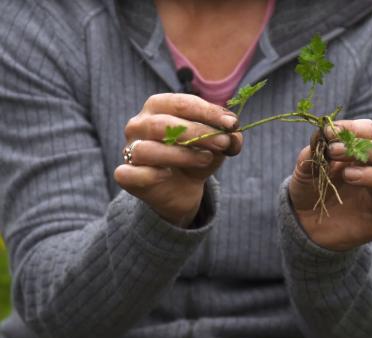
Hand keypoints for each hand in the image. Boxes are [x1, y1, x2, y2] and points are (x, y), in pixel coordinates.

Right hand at [114, 93, 242, 227]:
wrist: (183, 188)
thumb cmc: (197, 155)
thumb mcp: (218, 144)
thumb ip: (229, 137)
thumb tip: (234, 135)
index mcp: (159, 106)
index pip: (181, 103)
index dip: (208, 112)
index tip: (232, 123)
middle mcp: (139, 125)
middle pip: (164, 124)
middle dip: (198, 132)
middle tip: (223, 142)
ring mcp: (129, 150)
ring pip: (148, 149)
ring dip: (182, 154)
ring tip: (207, 158)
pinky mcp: (126, 175)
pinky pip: (130, 173)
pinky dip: (150, 174)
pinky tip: (168, 175)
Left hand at [289, 119, 371, 250]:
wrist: (305, 223)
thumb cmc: (310, 189)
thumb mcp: (305, 169)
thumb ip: (311, 153)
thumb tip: (319, 135)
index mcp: (365, 154)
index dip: (353, 128)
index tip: (329, 131)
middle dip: (364, 148)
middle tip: (333, 152)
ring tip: (347, 175)